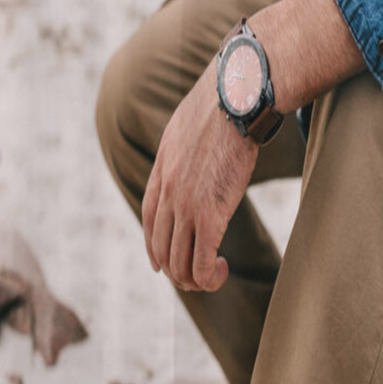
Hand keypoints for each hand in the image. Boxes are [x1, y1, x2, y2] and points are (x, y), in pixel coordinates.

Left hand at [141, 58, 258, 292]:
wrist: (233, 104)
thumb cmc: (219, 109)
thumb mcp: (186, 130)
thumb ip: (183, 151)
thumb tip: (193, 152)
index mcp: (161, 175)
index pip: (149, 223)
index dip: (154, 250)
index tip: (162, 263)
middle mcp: (168, 196)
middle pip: (161, 251)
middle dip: (177, 271)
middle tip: (199, 274)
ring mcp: (186, 208)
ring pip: (179, 264)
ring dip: (194, 279)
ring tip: (212, 276)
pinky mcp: (211, 216)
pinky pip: (201, 262)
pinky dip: (209, 276)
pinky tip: (221, 270)